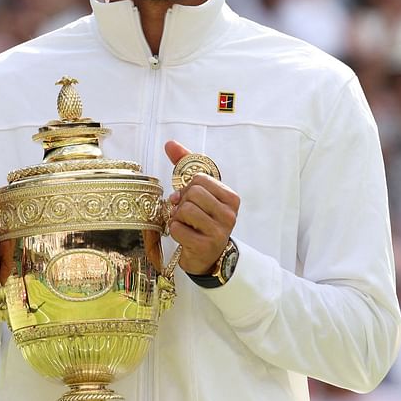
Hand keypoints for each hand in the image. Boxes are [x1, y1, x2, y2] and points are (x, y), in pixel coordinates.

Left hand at [164, 141, 239, 274]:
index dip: (188, 187)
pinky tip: (183, 235)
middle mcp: (230, 215)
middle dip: (182, 202)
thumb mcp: (199, 192)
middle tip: (185, 212)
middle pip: (192, 193)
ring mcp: (219, 232)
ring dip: (177, 216)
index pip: (200, 179)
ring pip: (185, 210)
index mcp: (231, 198)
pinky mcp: (205, 247)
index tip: (189, 197)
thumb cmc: (202, 219)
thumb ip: (186, 165)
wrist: (207, 256)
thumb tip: (170, 143)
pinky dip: (174, 230)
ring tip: (184, 223)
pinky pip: (178, 228)